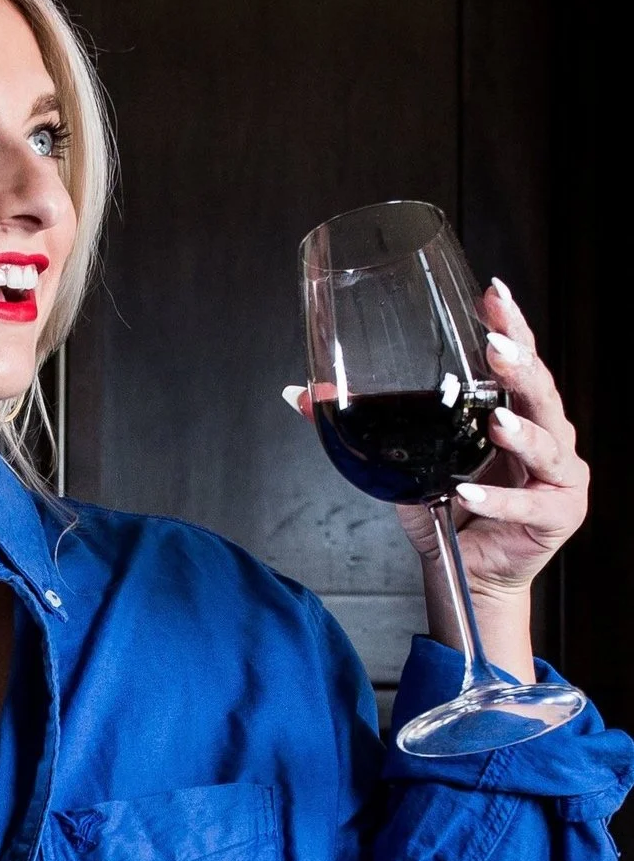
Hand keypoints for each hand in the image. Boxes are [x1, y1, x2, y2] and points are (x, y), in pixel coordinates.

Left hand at [283, 279, 588, 677]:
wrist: (466, 568)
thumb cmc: (444, 504)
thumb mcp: (398, 457)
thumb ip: (360, 421)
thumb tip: (302, 394)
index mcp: (513, 407)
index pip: (517, 357)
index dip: (508, 323)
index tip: (492, 292)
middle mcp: (546, 433)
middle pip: (541, 390)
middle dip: (519, 365)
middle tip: (494, 347)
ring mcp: (558, 474)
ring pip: (547, 443)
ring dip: (520, 431)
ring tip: (497, 422)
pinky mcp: (558, 514)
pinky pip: (527, 504)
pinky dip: (497, 498)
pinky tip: (467, 491)